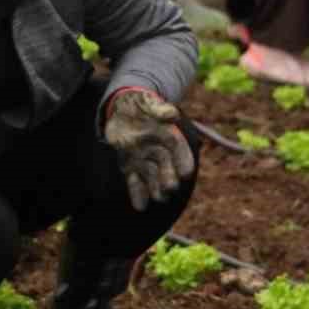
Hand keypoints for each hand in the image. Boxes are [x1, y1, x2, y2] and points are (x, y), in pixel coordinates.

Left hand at [104, 89, 195, 211]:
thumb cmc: (140, 103)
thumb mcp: (148, 101)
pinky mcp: (130, 164)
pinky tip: (140, 206)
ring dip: (155, 188)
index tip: (186, 173)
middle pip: (166, 167)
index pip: (179, 150)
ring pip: (151, 176)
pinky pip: (134, 181)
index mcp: (167, 135)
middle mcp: (158, 150)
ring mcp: (144, 158)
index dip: (183, 161)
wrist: (122, 108)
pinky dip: (137, 193)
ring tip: (158, 199)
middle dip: (169, 177)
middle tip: (170, 188)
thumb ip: (159, 108)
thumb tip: (173, 114)